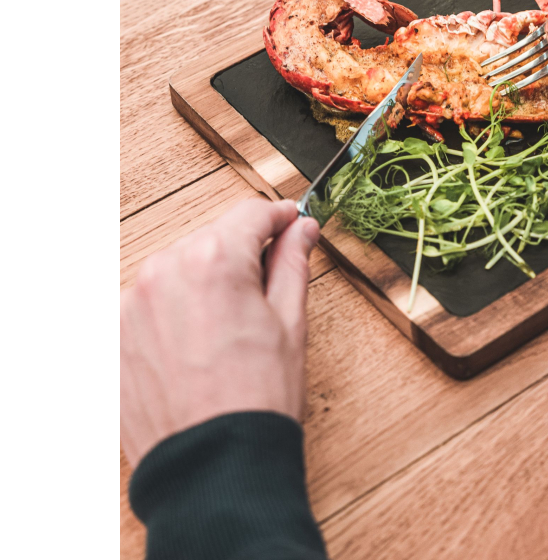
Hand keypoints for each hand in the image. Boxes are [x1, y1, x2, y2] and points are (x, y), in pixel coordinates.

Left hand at [120, 198, 320, 469]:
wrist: (212, 467)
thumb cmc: (257, 398)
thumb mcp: (290, 321)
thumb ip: (293, 262)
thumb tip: (301, 229)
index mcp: (214, 260)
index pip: (251, 213)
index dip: (279, 217)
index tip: (292, 223)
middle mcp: (164, 270)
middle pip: (213, 239)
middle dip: (241, 254)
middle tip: (267, 288)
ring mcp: (131, 303)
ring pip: (180, 268)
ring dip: (205, 281)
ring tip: (228, 326)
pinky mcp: (113, 333)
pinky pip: (151, 301)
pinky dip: (175, 309)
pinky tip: (197, 343)